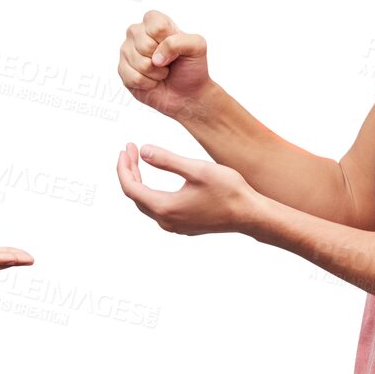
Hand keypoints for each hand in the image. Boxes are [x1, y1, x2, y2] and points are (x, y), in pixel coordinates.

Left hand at [116, 141, 262, 235]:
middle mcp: (166, 221)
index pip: (131, 187)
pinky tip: (154, 181)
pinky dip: (151, 192)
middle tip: (130, 149)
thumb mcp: (197, 169)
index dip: (123, 167)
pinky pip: (158, 209)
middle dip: (130, 171)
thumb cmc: (228, 191)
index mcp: (165, 208)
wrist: (251, 215)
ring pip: (146, 203)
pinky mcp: (184, 226)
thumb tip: (142, 151)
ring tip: (138, 161)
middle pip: (136, 196)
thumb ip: (167, 160)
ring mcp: (175, 226)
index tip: (125, 148)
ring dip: (139, 182)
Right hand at [118, 10, 215, 121]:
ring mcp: (127, 51)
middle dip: (162, 60)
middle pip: (146, 45)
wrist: (187, 94)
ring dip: (156, 73)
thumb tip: (156, 58)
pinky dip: (148, 84)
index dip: (169, 41)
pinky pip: (134, 78)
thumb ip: (180, 42)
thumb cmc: (191, 67)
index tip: (176, 48)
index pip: (157, 27)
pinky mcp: (122, 70)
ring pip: (140, 63)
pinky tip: (152, 81)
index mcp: (154, 21)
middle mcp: (137, 33)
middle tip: (167, 62)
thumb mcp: (197, 47)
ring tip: (161, 72)